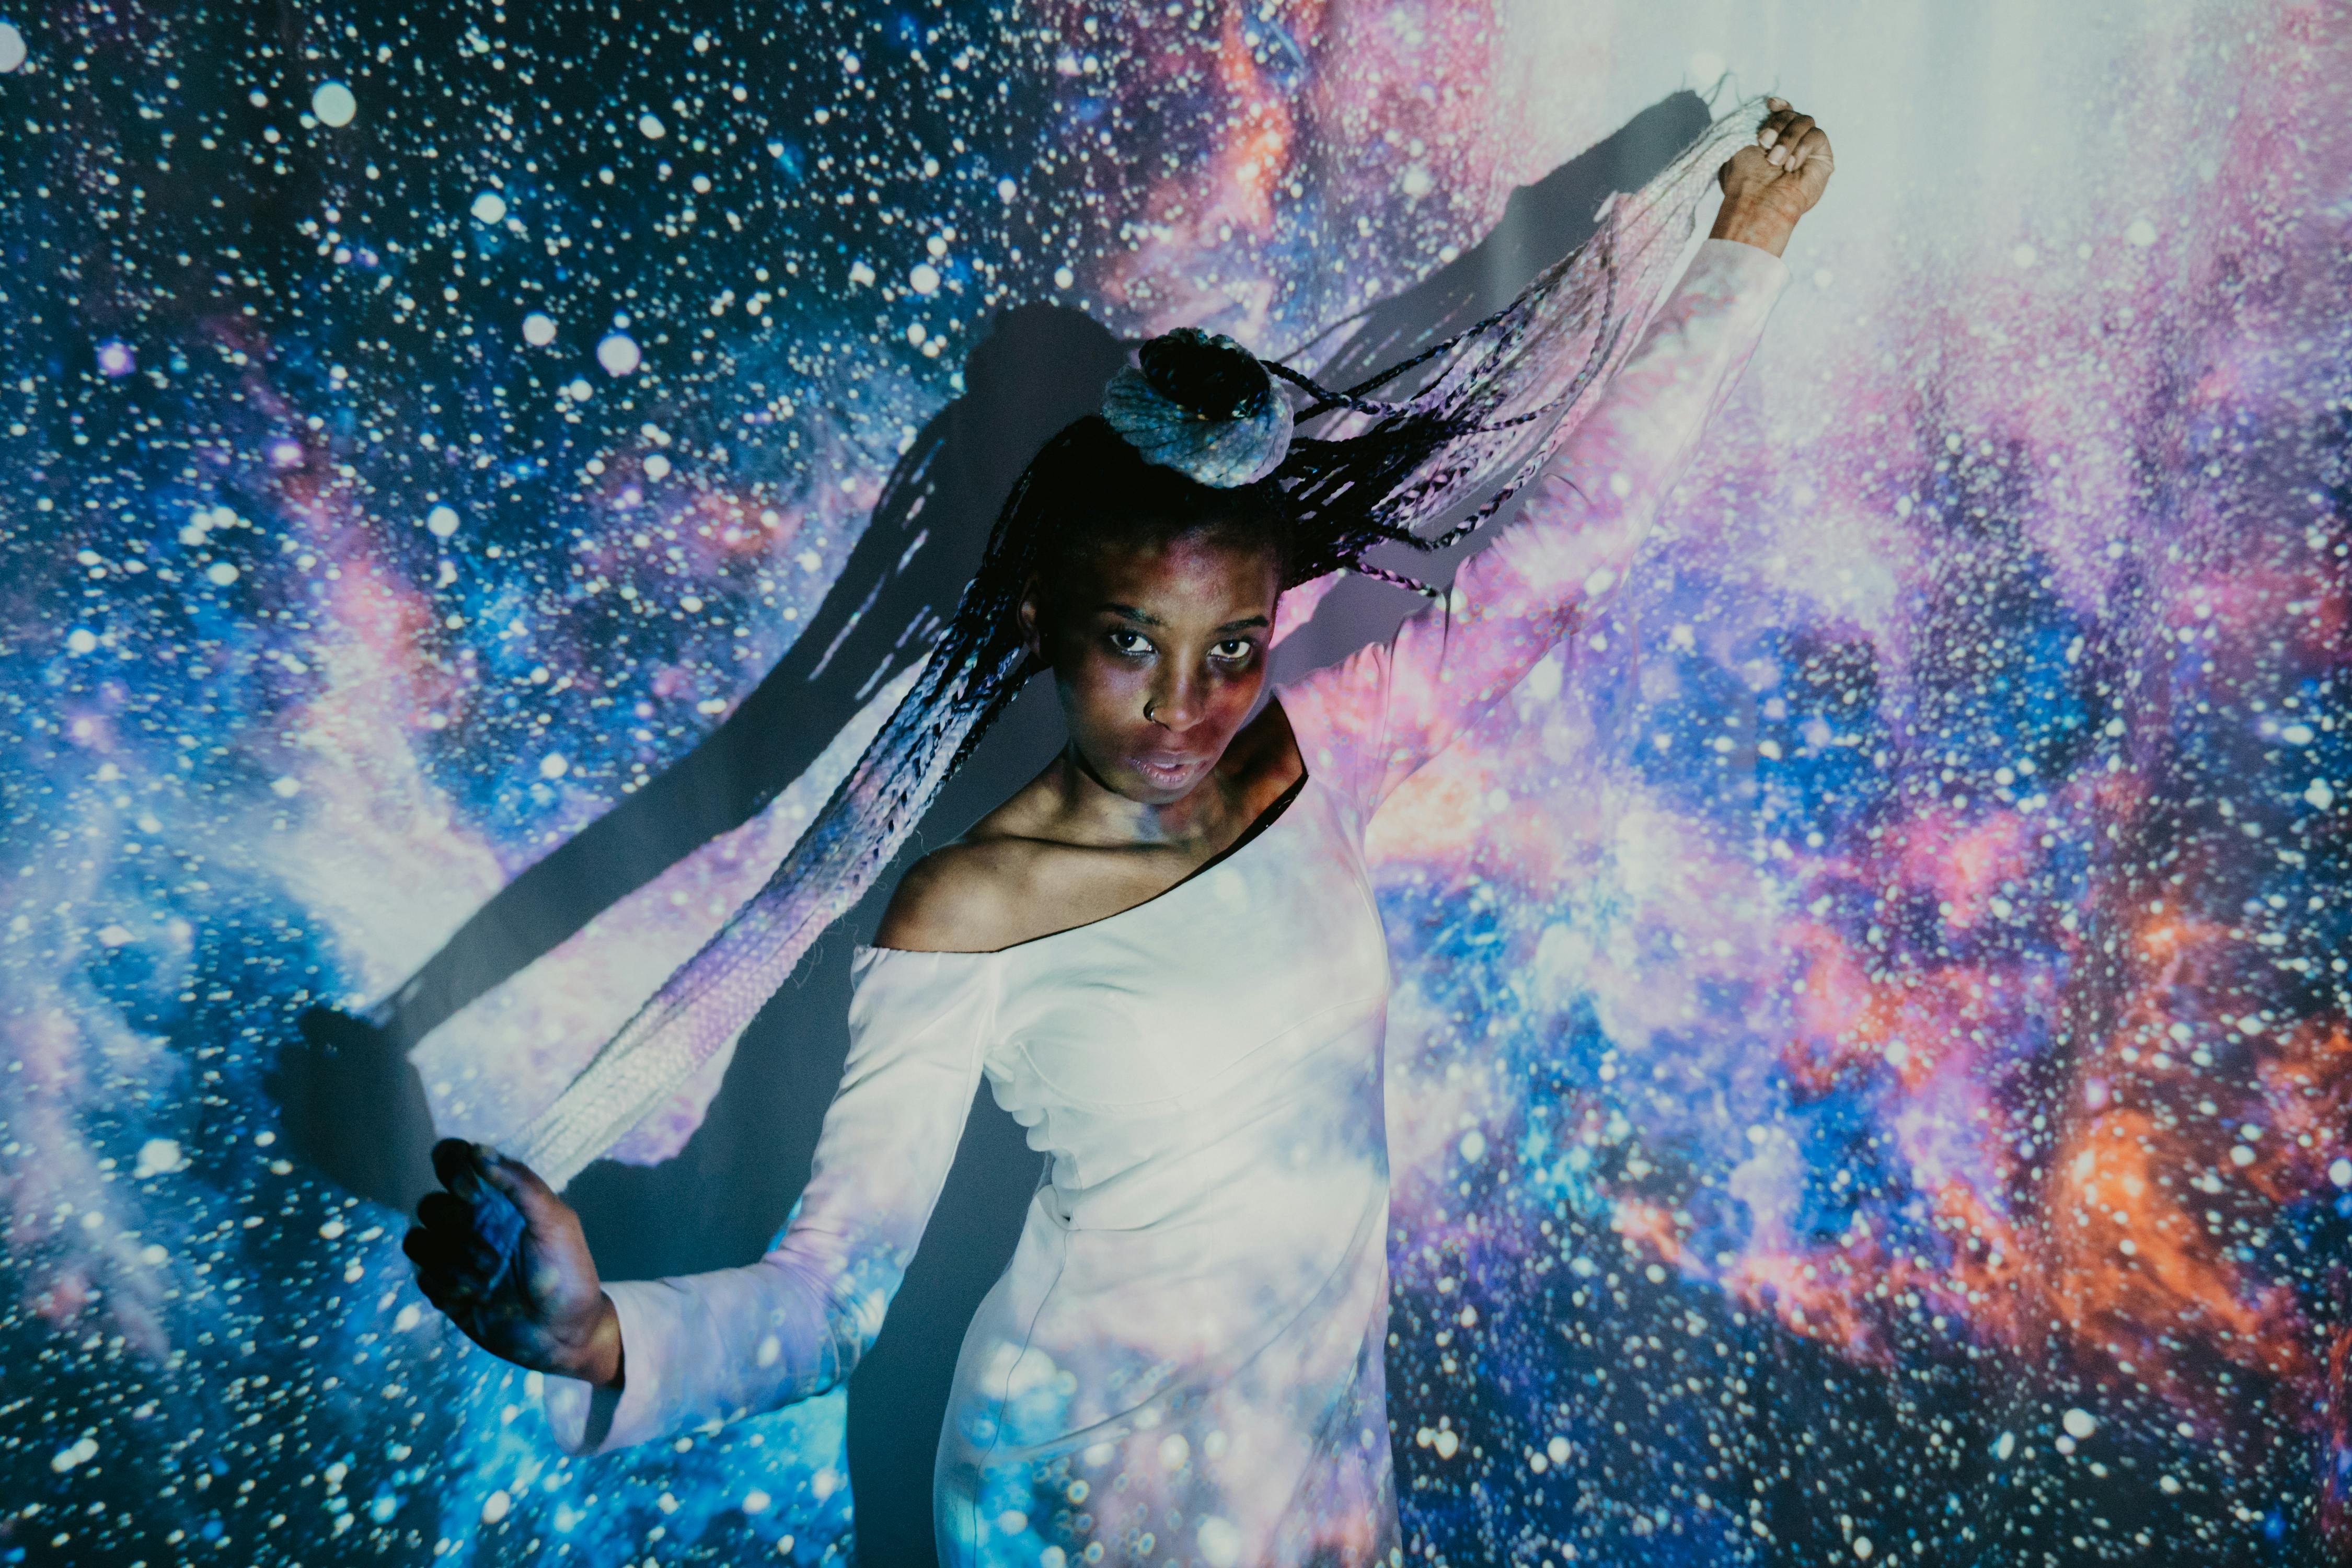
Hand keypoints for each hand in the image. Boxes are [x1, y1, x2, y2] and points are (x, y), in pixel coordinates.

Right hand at [403, 1139, 622, 1386]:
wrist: (564, 1334)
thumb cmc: (567, 1274)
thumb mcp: (556, 1222)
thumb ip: (521, 1183)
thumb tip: (479, 1151)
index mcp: (498, 1198)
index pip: (453, 1160)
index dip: (450, 1168)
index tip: (472, 1194)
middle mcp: (472, 1223)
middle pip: (430, 1204)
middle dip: (458, 1227)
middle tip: (493, 1251)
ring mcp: (455, 1257)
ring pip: (419, 1240)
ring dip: (453, 1260)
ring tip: (489, 1277)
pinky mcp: (444, 1290)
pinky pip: (421, 1276)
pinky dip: (446, 1285)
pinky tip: (477, 1297)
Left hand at [1710, 97, 1833, 256]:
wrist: (1757, 203)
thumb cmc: (1743, 180)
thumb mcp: (1738, 146)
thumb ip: (1751, 124)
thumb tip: (1767, 105)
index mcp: (1770, 139)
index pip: (1782, 111)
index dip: (1779, 105)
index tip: (1770, 105)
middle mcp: (1789, 143)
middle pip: (1791, 113)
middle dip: (1776, 124)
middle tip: (1763, 143)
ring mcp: (1807, 150)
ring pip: (1805, 120)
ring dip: (1787, 138)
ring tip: (1774, 161)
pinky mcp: (1823, 158)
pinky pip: (1816, 135)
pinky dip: (1801, 147)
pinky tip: (1790, 166)